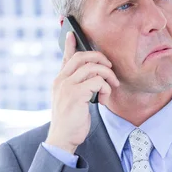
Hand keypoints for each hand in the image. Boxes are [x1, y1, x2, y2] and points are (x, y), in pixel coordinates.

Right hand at [46, 31, 119, 153]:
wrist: (63, 139)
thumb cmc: (71, 122)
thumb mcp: (72, 101)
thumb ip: (78, 88)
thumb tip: (94, 80)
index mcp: (59, 81)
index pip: (66, 58)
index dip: (70, 44)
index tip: (72, 33)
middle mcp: (61, 81)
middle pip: (82, 57)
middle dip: (100, 58)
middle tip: (110, 68)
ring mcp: (67, 86)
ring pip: (92, 67)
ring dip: (107, 75)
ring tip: (112, 87)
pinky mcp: (76, 95)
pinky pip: (97, 81)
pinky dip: (105, 88)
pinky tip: (104, 99)